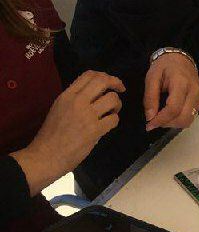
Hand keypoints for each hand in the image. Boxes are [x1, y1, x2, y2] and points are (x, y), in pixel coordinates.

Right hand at [12, 71, 124, 194]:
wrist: (44, 156)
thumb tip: (97, 93)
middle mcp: (77, 102)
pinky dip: (114, 121)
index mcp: (66, 96)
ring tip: (111, 112)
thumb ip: (76, 99)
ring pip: (113, 99)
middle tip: (120, 90)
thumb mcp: (59, 109)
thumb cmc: (50, 135)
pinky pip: (114, 119)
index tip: (110, 83)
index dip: (105, 76)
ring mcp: (86, 116)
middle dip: (116, 83)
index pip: (89, 74)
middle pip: (103, 81)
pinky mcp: (94, 130)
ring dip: (117, 105)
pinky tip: (107, 125)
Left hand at [144, 52, 198, 131]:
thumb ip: (150, 98)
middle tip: (155, 121)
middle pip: (184, 118)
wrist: (180, 59)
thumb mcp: (152, 78)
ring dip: (174, 123)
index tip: (149, 124)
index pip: (174, 108)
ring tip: (162, 117)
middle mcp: (194, 91)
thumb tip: (150, 117)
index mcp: (181, 83)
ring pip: (188, 120)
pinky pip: (191, 117)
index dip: (161, 120)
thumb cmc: (164, 67)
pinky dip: (179, 119)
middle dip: (167, 124)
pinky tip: (171, 113)